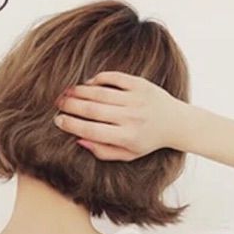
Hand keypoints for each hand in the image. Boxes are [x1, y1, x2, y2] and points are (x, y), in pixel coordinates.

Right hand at [53, 70, 188, 159]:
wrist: (176, 123)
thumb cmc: (147, 141)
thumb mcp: (127, 154)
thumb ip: (103, 151)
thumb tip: (78, 140)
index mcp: (126, 137)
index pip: (91, 130)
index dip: (71, 125)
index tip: (58, 121)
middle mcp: (131, 118)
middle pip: (92, 110)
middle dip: (70, 106)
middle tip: (57, 104)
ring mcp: (136, 99)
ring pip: (100, 93)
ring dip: (79, 92)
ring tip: (66, 93)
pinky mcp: (140, 84)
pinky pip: (113, 78)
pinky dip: (98, 79)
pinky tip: (87, 83)